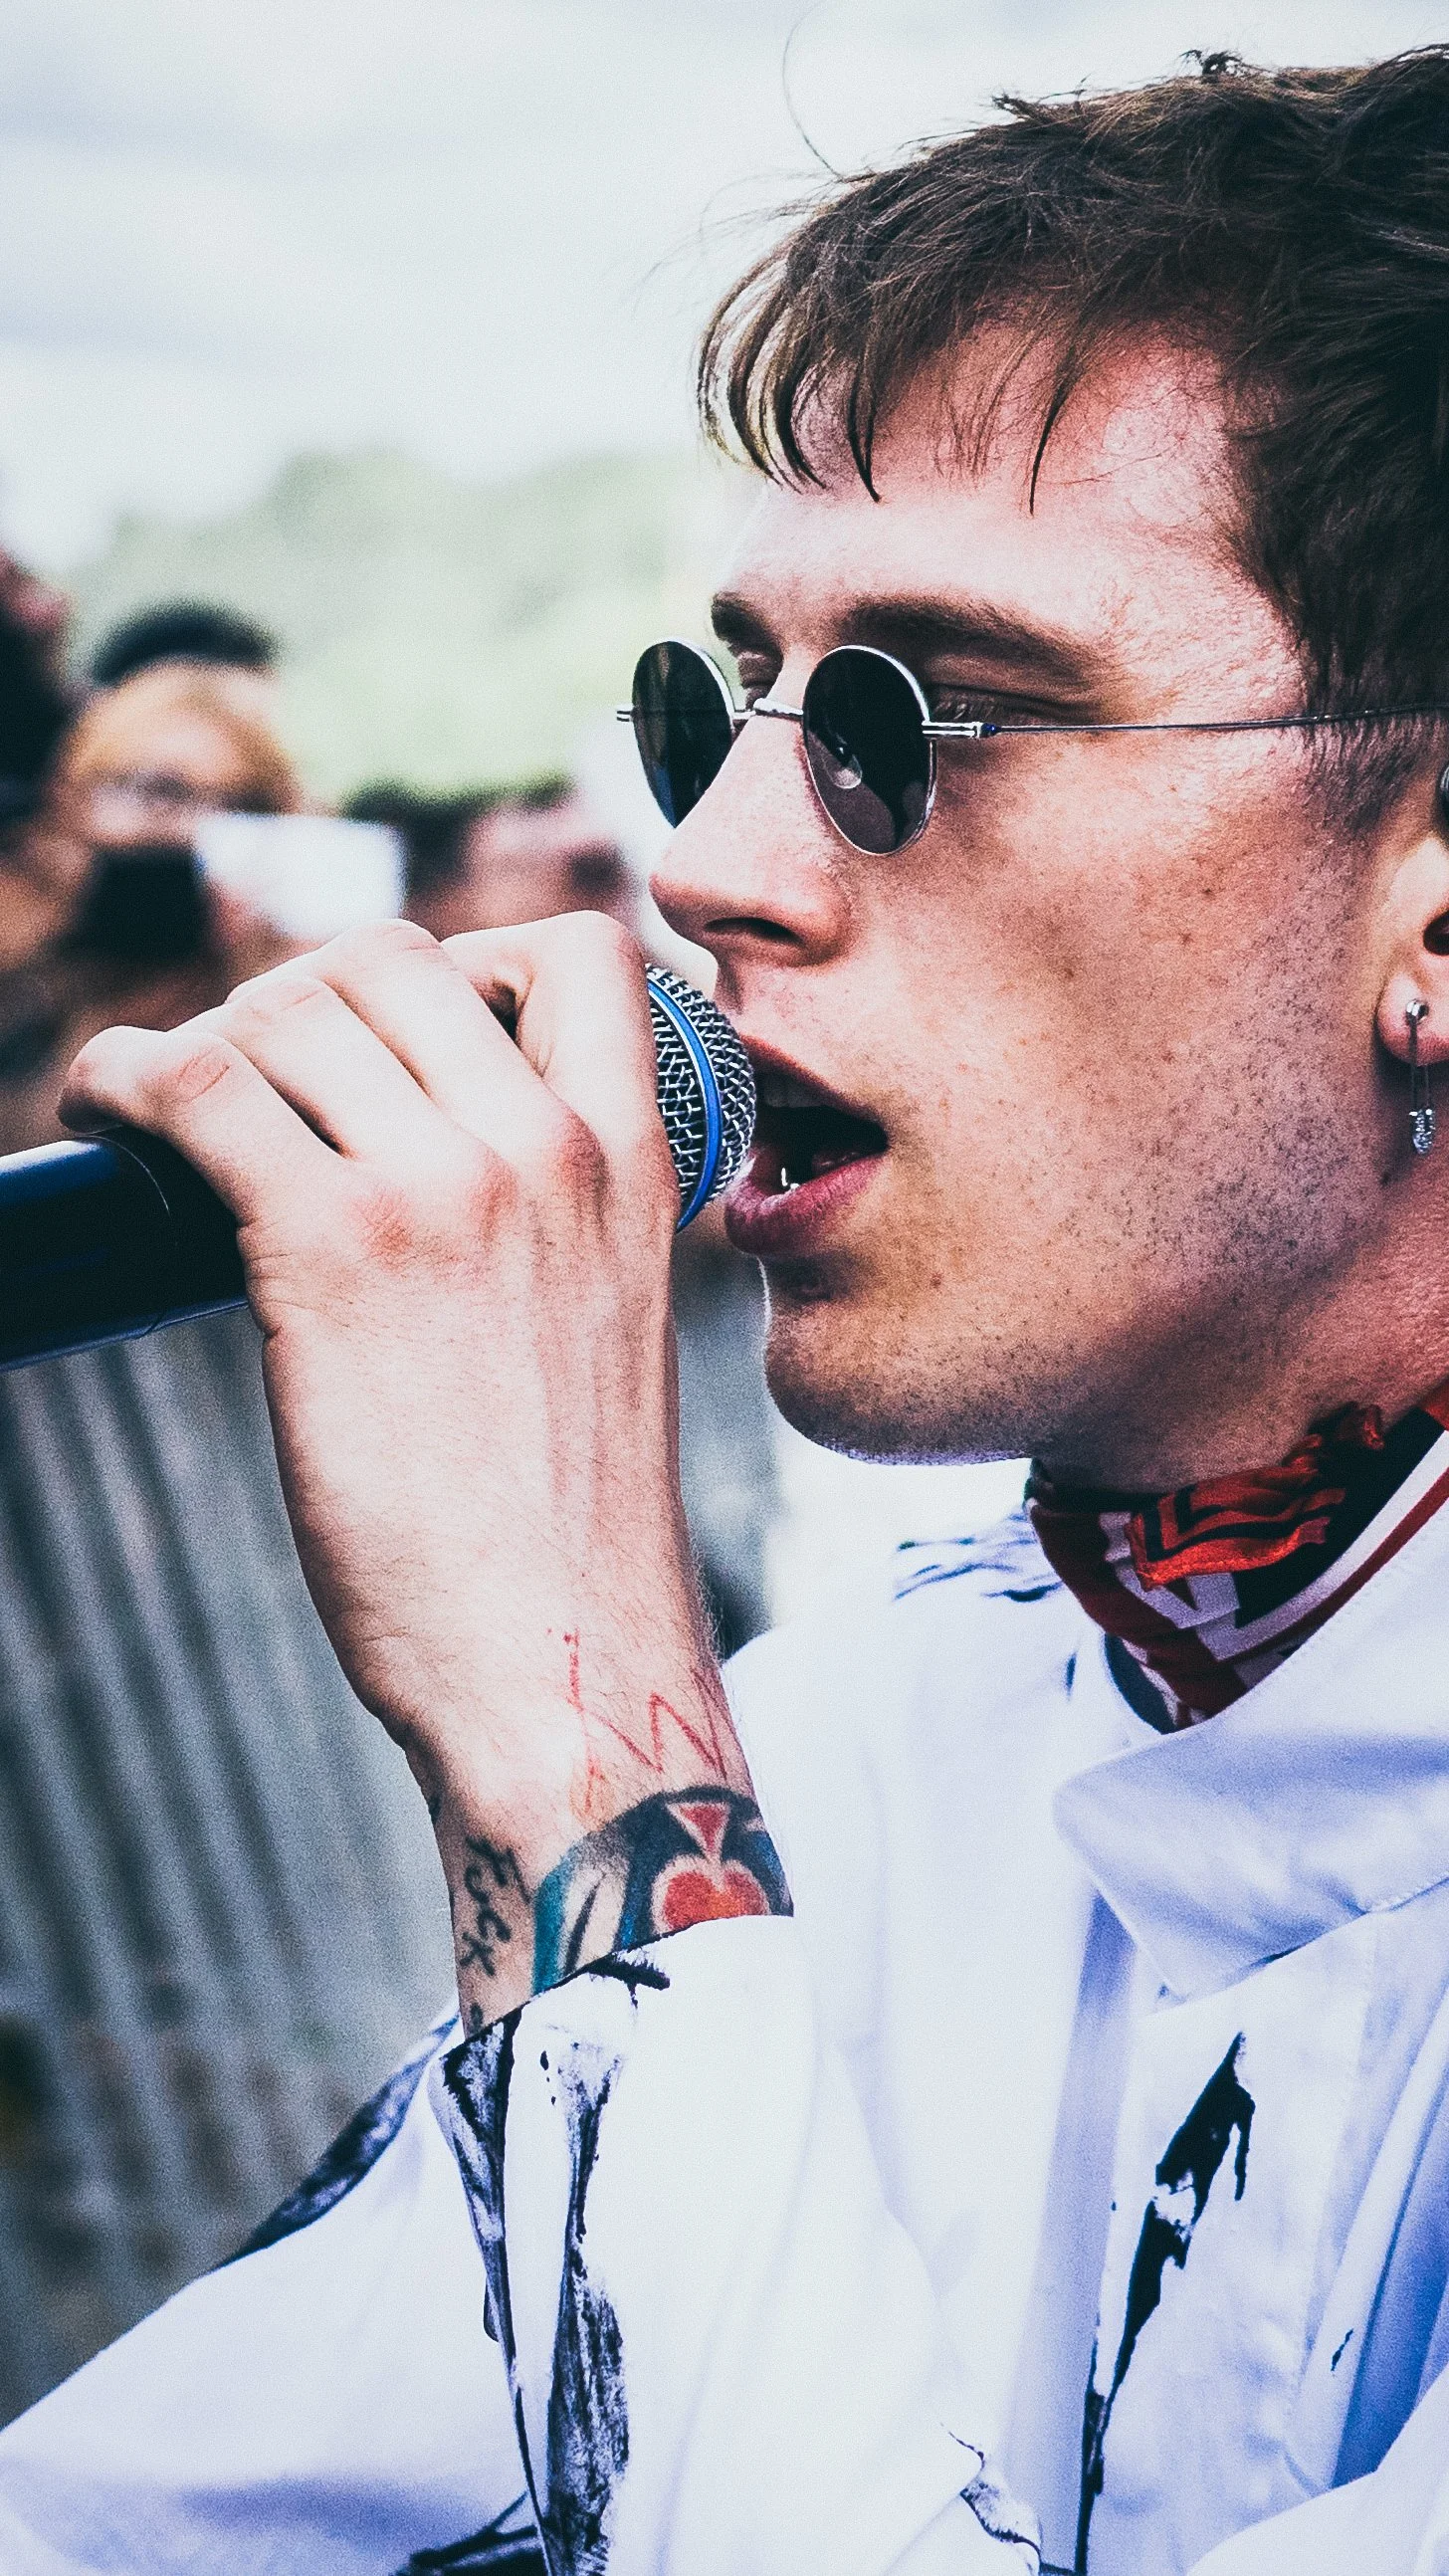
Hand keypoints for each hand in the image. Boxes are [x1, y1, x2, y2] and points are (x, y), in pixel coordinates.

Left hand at [60, 914, 757, 2017]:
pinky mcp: (332, 1250)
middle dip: (296, 1000)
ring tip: (168, 1116)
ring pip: (282, 1010)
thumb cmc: (567, 1539)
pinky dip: (123, 1083)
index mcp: (637, 1167)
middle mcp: (547, 1150)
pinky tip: (104, 1119)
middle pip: (389, 958)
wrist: (561, 1667)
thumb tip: (413, 1172)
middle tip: (253, 1091)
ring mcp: (443, 1189)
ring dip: (202, 1045)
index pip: (582, 951)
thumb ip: (546, 1227)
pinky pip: (193, 1088)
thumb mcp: (603, 1332)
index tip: (402, 1030)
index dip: (474, 954)